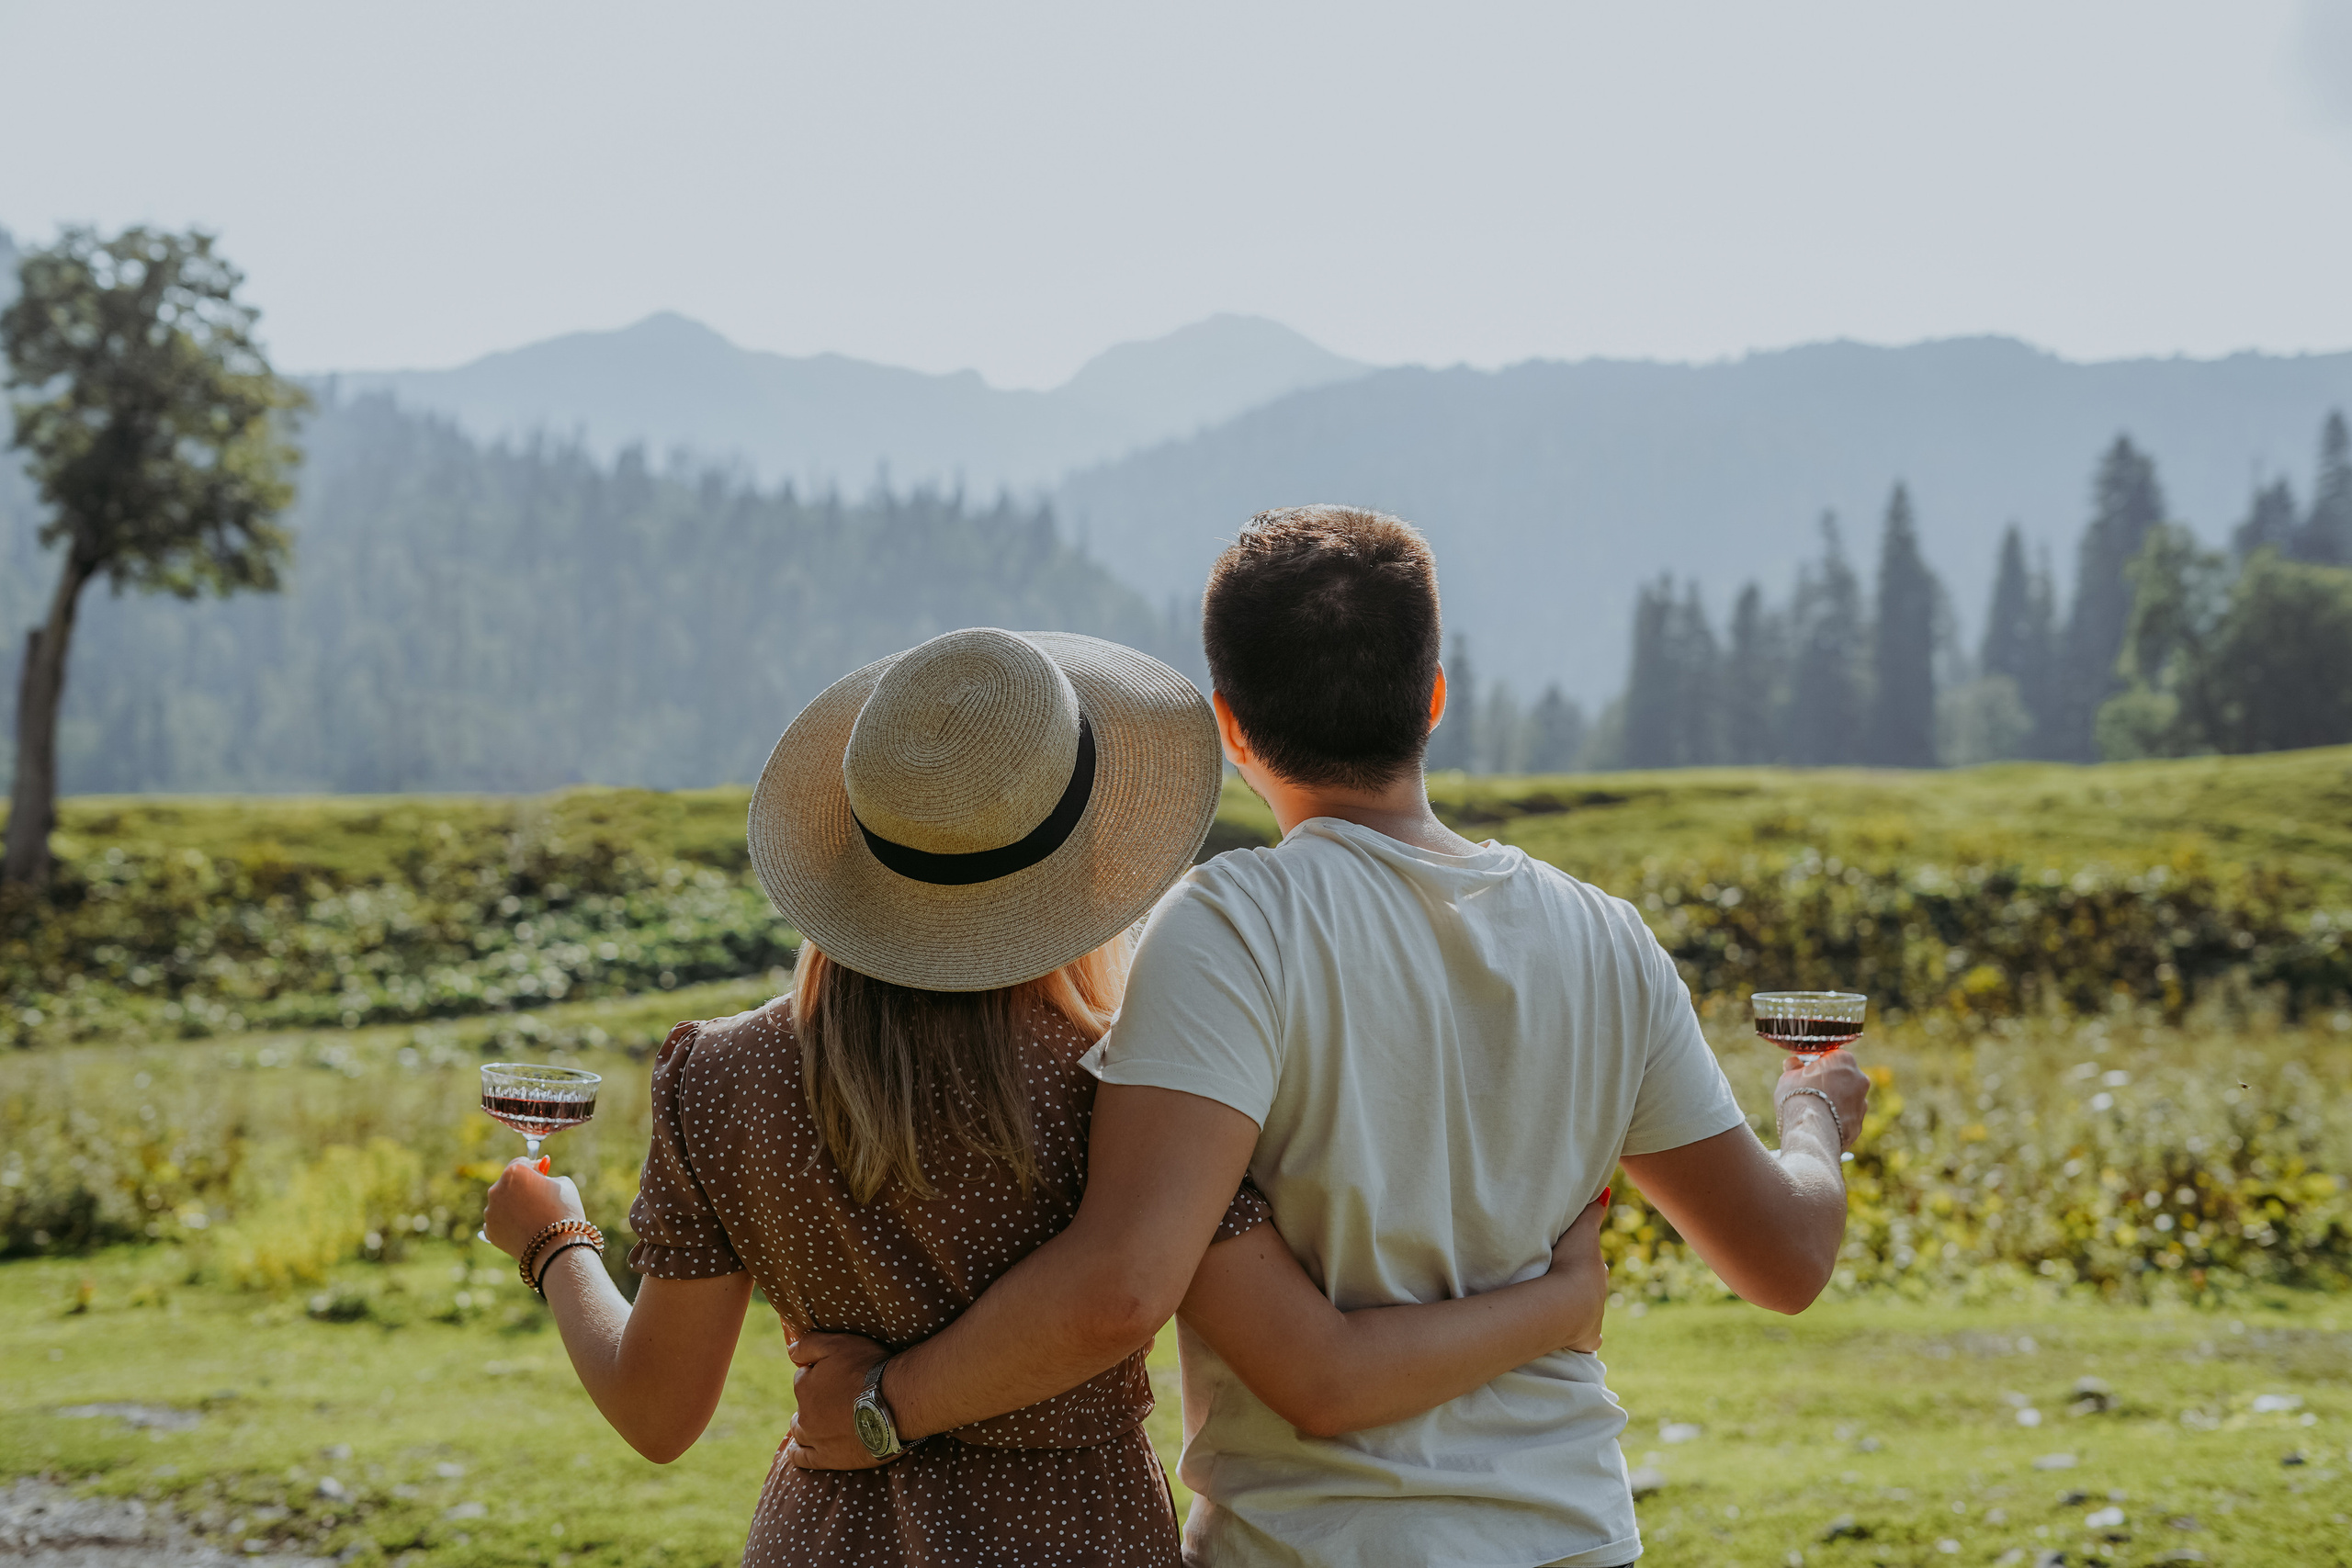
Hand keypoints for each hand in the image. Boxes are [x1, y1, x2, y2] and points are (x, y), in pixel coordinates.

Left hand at [482, 1157, 584, 1258]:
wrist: (557, 1248)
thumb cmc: (564, 1211)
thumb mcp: (563, 1184)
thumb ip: (546, 1174)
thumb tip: (538, 1171)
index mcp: (514, 1172)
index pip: (521, 1162)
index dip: (534, 1169)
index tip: (544, 1177)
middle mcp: (497, 1189)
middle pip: (509, 1182)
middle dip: (522, 1188)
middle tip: (541, 1200)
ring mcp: (490, 1211)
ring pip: (502, 1202)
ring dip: (514, 1205)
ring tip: (534, 1217)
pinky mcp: (489, 1230)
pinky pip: (499, 1220)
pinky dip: (509, 1222)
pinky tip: (525, 1229)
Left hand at [784, 1331, 893, 1469]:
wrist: (894, 1404)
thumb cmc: (868, 1369)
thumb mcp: (838, 1344)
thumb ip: (809, 1344)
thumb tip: (790, 1350)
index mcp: (804, 1386)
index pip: (803, 1377)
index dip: (818, 1373)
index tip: (836, 1375)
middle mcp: (803, 1413)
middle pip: (801, 1406)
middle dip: (812, 1401)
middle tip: (834, 1399)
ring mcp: (814, 1438)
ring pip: (799, 1431)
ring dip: (806, 1425)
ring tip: (821, 1422)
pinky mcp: (826, 1458)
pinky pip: (801, 1458)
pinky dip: (798, 1452)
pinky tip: (800, 1449)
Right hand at [1544, 1191, 1610, 1352]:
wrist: (1566, 1302)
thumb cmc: (1572, 1264)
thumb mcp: (1582, 1231)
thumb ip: (1591, 1212)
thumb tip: (1606, 1191)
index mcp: (1597, 1273)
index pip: (1594, 1267)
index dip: (1585, 1264)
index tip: (1575, 1262)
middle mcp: (1600, 1298)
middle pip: (1593, 1292)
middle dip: (1584, 1291)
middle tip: (1565, 1286)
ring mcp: (1594, 1321)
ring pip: (1592, 1317)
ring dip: (1582, 1315)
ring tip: (1567, 1314)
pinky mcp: (1586, 1340)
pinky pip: (1586, 1342)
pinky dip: (1582, 1341)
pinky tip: (1574, 1341)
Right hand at [1774, 1049, 1869, 1150]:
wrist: (1811, 1131)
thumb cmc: (1798, 1097)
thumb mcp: (1788, 1076)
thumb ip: (1793, 1067)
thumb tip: (1793, 1063)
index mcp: (1843, 1059)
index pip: (1830, 1056)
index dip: (1816, 1065)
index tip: (1805, 1072)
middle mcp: (1859, 1078)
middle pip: (1842, 1077)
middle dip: (1828, 1082)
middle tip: (1809, 1091)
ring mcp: (1862, 1102)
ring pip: (1846, 1098)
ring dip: (1834, 1101)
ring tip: (1814, 1110)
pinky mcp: (1859, 1123)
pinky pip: (1846, 1117)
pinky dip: (1836, 1118)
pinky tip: (1821, 1123)